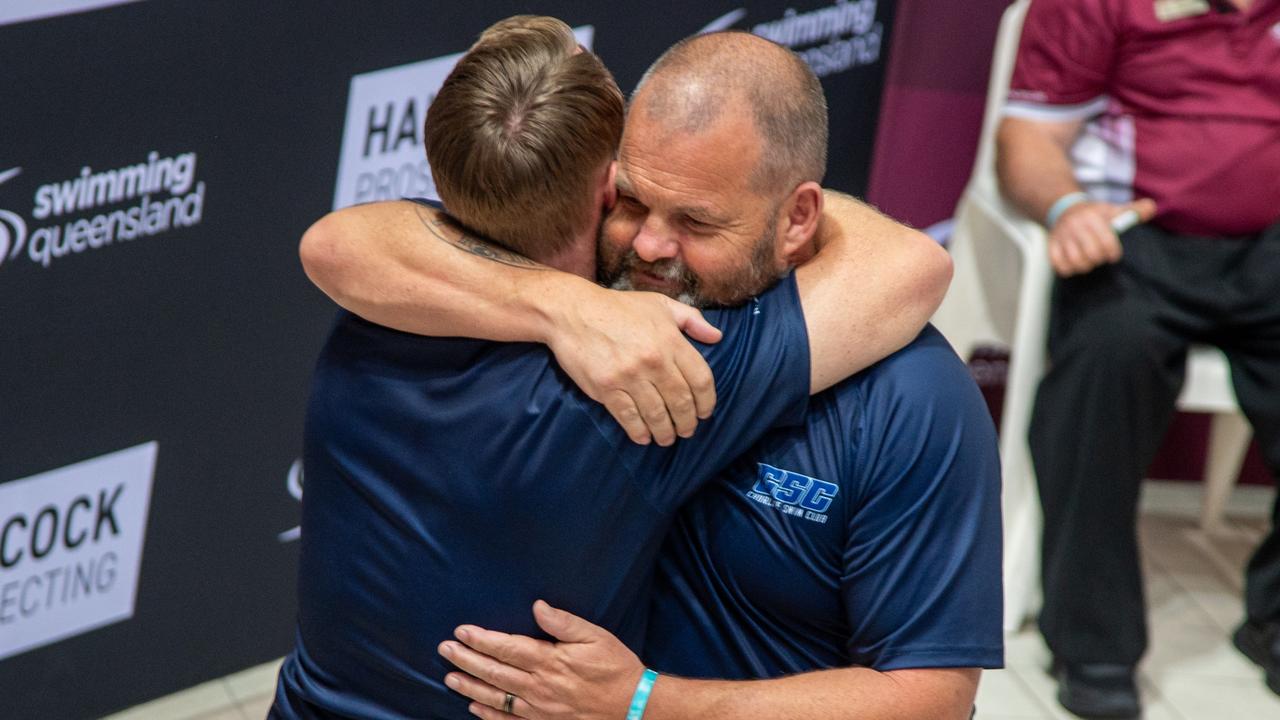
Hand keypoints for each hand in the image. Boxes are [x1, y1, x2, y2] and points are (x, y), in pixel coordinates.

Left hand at [438, 600, 645, 719]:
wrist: (633, 706)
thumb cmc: (615, 668)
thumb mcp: (595, 636)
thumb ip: (563, 622)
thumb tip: (538, 606)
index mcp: (550, 661)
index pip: (507, 648)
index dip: (481, 640)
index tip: (461, 631)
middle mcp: (540, 687)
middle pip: (494, 673)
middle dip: (466, 660)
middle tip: (445, 650)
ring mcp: (539, 710)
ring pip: (496, 698)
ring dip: (470, 687)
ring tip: (449, 678)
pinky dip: (489, 715)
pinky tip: (474, 708)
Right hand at [547, 286, 720, 445]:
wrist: (573, 312)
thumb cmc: (618, 307)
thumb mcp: (659, 304)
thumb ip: (691, 319)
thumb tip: (716, 337)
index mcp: (671, 341)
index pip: (701, 380)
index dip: (707, 402)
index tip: (704, 412)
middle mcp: (654, 361)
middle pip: (681, 402)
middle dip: (687, 422)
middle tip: (686, 431)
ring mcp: (630, 376)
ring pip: (656, 414)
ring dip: (665, 432)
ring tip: (667, 438)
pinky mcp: (607, 388)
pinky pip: (628, 417)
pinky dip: (639, 431)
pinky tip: (643, 437)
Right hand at [1047, 198, 1155, 276]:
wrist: (1064, 209)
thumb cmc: (1095, 215)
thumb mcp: (1113, 209)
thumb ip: (1134, 210)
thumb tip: (1151, 207)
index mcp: (1092, 217)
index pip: (1106, 242)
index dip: (1112, 253)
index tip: (1113, 255)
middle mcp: (1075, 226)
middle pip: (1091, 254)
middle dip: (1099, 259)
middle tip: (1099, 257)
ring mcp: (1062, 236)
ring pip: (1075, 261)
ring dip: (1084, 265)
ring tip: (1087, 261)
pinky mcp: (1051, 245)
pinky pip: (1058, 265)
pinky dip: (1067, 268)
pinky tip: (1073, 264)